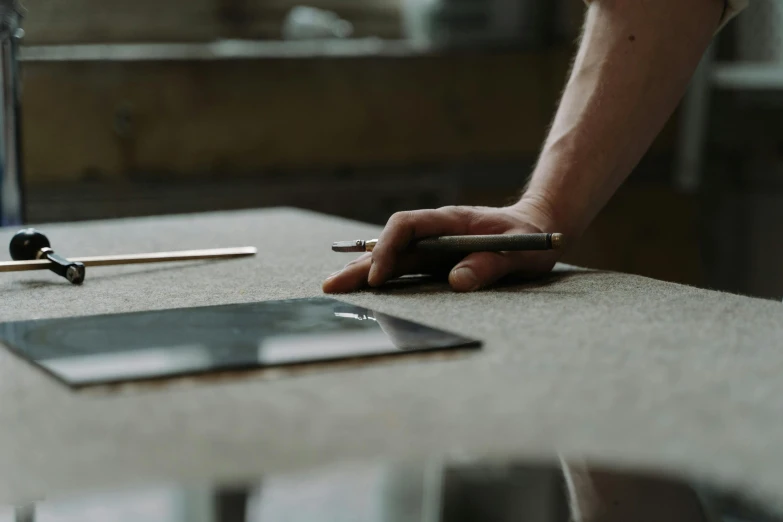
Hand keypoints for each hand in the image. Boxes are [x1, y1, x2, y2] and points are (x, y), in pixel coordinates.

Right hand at [322, 199, 565, 292]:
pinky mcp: (436, 262)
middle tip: (331, 286)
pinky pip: (405, 270)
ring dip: (364, 272)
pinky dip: (383, 279)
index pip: (406, 226)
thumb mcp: (521, 250)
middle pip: (390, 244)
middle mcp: (435, 232)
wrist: (537, 229)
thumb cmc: (530, 237)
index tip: (379, 277)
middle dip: (361, 265)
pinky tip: (365, 290)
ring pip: (392, 258)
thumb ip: (491, 263)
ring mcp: (434, 247)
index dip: (388, 249)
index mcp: (451, 221)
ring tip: (336, 288)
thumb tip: (457, 282)